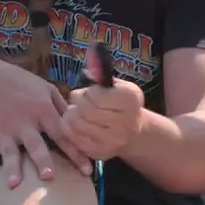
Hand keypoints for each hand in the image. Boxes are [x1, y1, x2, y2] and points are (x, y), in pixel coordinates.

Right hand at [0, 56, 91, 200]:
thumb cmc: (19, 83)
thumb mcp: (45, 87)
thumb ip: (62, 106)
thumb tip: (79, 123)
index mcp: (41, 110)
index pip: (62, 134)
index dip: (75, 152)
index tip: (87, 171)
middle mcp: (23, 123)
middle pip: (35, 145)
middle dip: (42, 160)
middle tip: (49, 176)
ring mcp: (4, 133)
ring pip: (9, 153)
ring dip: (11, 168)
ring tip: (14, 185)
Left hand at [62, 46, 144, 160]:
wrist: (135, 132)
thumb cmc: (121, 104)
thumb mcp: (116, 85)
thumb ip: (101, 73)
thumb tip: (90, 51)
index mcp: (131, 100)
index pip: (97, 95)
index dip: (87, 93)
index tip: (89, 92)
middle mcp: (126, 122)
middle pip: (86, 111)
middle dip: (76, 104)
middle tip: (77, 101)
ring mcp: (114, 140)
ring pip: (78, 125)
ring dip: (70, 116)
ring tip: (75, 112)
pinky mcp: (101, 153)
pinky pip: (76, 140)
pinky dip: (69, 130)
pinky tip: (74, 125)